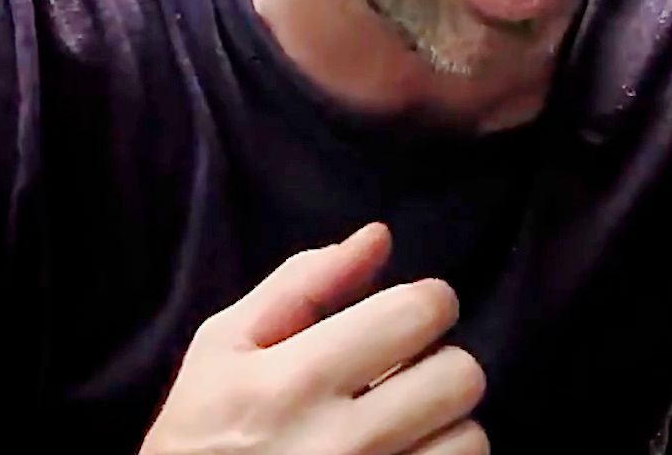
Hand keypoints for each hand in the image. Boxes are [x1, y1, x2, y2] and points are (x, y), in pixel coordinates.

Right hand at [140, 223, 487, 454]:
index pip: (420, 312)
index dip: (425, 304)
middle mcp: (340, 443)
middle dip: (438, 367)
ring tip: (401, 427)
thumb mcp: (222, 350)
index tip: (403, 320)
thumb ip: (301, 284)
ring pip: (471, 437)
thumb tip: (379, 237)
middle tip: (402, 378)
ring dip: (444, 426)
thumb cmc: (200, 436)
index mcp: (293, 382)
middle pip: (461, 375)